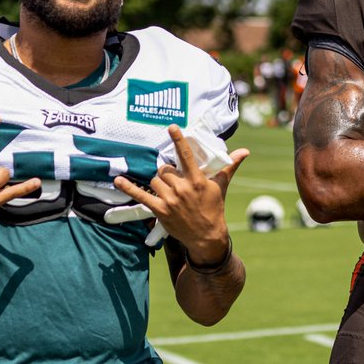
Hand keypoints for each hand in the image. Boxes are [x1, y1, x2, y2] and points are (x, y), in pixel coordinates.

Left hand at [113, 125, 247, 264]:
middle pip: (166, 169)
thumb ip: (229, 166)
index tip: (172, 127)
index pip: (186, 156)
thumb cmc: (214, 208)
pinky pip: (141, 195)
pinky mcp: (160, 210)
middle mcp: (182, 188)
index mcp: (197, 180)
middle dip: (169, 173)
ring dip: (159, 183)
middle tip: (176, 181)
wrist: (206, 236)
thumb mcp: (221, 186)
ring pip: (156, 180)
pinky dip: (128, 187)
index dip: (179, 140)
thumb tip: (245, 151)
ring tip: (169, 191)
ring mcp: (170, 199)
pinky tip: (118, 180)